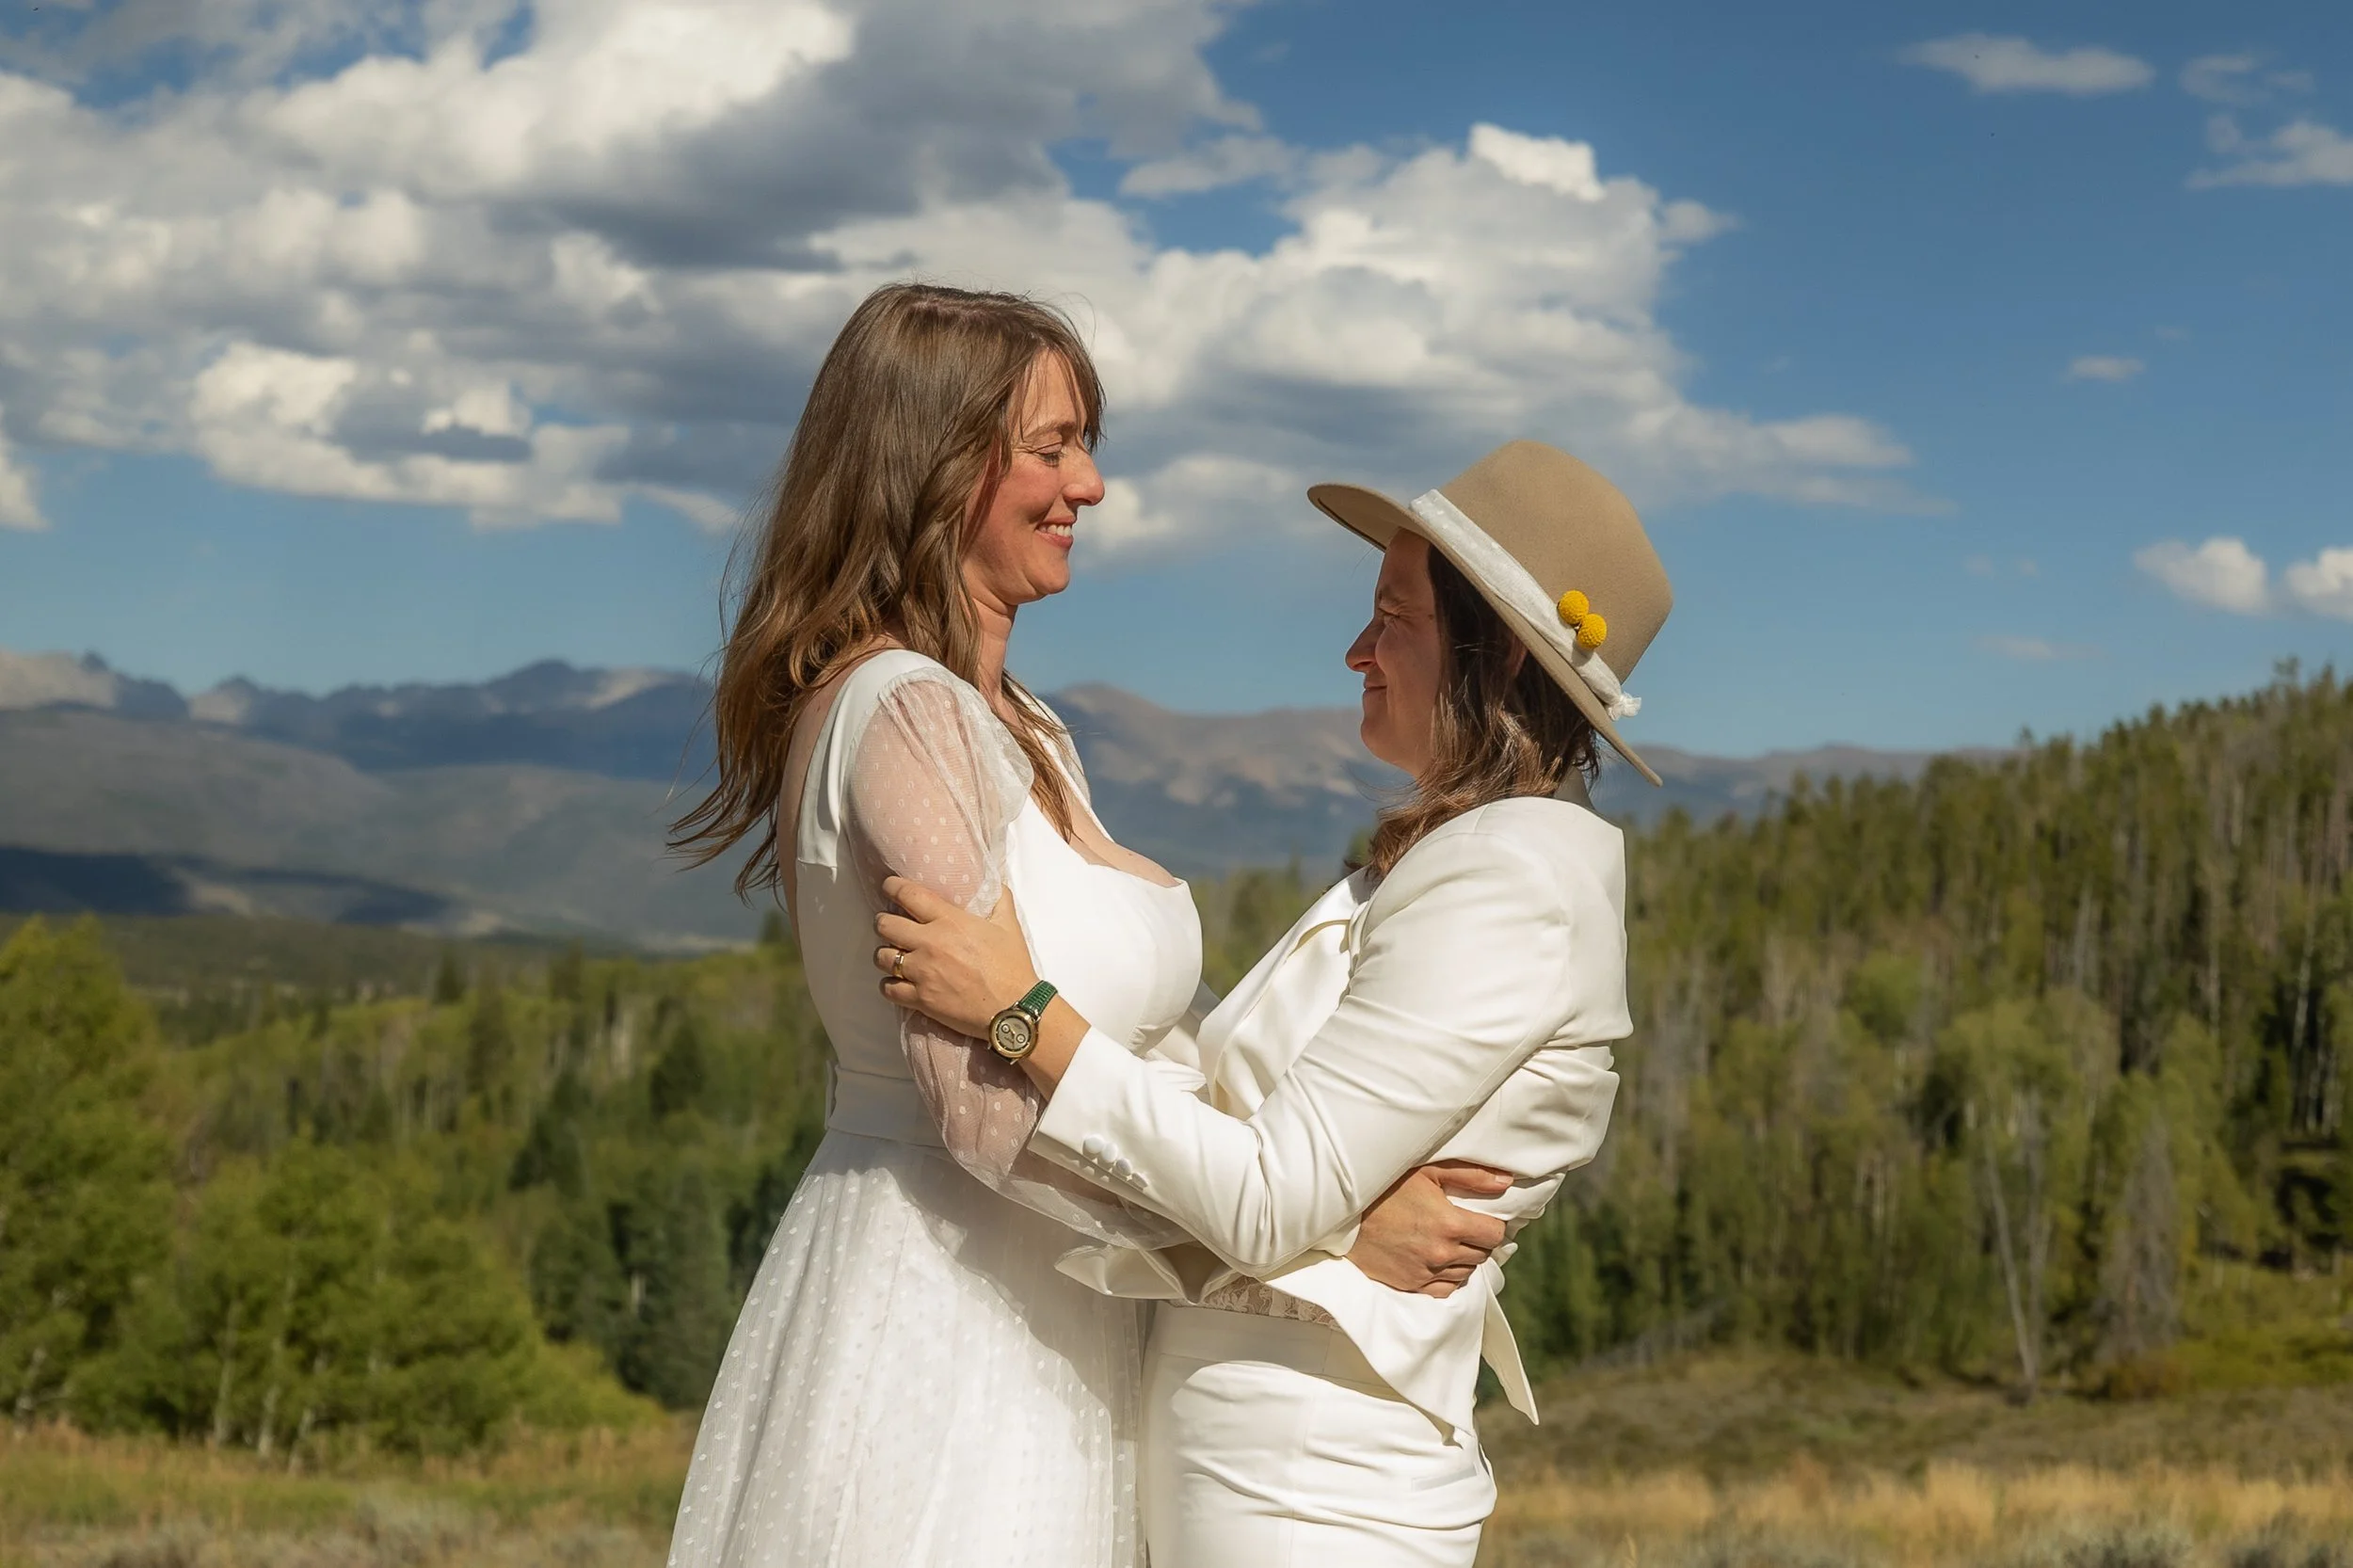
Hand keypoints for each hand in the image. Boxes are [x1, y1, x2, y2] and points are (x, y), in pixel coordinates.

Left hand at [875, 878, 1036, 1037]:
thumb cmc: (1012, 966)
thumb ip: (998, 899)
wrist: (1013, 1008)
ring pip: (881, 957)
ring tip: (894, 956)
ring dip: (885, 955)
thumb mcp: (1009, 925)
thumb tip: (992, 881)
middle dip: (884, 923)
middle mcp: (930, 943)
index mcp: (950, 921)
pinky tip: (898, 983)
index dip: (892, 887)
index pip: (908, 895)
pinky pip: (888, 988)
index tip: (889, 887)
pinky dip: (890, 985)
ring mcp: (922, 972)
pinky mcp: (920, 999)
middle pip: (885, 925)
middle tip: (890, 926)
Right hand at [1348, 1162, 1512, 1298]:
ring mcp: (1425, 1273)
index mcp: (1449, 1224)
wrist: (1343, 1213)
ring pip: (1466, 1272)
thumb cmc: (1385, 1186)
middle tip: (1465, 1226)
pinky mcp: (1411, 1285)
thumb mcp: (1428, 1171)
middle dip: (1478, 1240)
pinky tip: (1440, 1261)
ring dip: (1464, 1258)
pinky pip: (1446, 1289)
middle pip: (1482, 1254)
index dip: (1492, 1224)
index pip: (1494, 1234)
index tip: (1482, 1218)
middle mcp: (1441, 1254)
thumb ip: (1471, 1176)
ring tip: (1450, 1241)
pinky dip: (1449, 1277)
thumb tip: (1506, 1182)